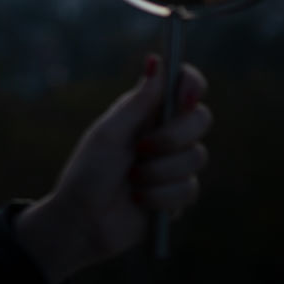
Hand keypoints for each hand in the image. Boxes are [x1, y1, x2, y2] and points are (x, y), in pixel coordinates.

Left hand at [14, 56, 210, 283]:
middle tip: (143, 148)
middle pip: (201, 118)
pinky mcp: (178, 194)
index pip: (183, 85)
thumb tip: (156, 61)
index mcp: (146, 111)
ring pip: (197, 156)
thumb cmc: (87, 173)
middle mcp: (164, 133)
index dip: (191, 84)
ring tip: (132, 179)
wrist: (82, 222)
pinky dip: (160, 195)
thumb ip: (137, 102)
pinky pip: (189, 189)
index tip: (184, 97)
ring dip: (159, 171)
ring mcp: (173, 164)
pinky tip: (139, 200)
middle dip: (174, 135)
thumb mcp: (109, 134)